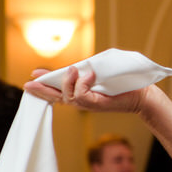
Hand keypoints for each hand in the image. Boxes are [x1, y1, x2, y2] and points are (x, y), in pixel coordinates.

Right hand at [23, 66, 147, 113]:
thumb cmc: (124, 83)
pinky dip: (82, 83)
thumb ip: (85, 71)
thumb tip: (73, 66)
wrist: (142, 94)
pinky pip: (80, 95)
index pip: (58, 91)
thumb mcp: (100, 74)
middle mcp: (82, 101)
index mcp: (81, 94)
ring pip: (67, 96)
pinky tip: (90, 75)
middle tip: (29, 83)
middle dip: (42, 90)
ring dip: (68, 81)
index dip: (44, 85)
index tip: (32, 76)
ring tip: (75, 69)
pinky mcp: (96, 104)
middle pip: (57, 97)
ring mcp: (88, 104)